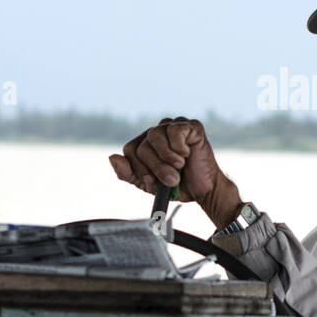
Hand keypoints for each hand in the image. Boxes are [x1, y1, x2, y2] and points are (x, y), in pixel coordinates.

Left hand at [109, 117, 241, 226]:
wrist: (204, 190)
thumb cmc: (178, 186)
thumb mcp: (148, 185)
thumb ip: (129, 174)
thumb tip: (112, 157)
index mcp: (145, 145)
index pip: (130, 150)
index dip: (139, 168)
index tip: (151, 182)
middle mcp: (157, 132)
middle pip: (142, 145)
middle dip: (156, 167)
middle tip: (171, 179)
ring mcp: (173, 126)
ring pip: (155, 135)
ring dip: (167, 158)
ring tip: (180, 166)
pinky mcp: (190, 126)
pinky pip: (175, 130)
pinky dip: (179, 146)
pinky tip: (188, 153)